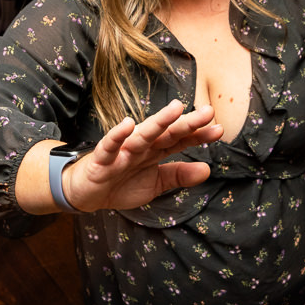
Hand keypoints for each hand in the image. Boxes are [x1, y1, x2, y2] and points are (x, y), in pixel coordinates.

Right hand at [63, 99, 221, 211]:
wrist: (86, 195)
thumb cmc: (120, 183)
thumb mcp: (155, 183)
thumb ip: (179, 175)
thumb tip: (207, 170)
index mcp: (154, 152)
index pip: (180, 140)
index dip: (199, 135)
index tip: (219, 129)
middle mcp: (141, 147)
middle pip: (166, 133)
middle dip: (187, 123)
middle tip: (208, 112)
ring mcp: (122, 151)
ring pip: (143, 135)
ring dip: (159, 122)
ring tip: (176, 109)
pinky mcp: (102, 160)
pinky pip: (110, 146)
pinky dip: (117, 135)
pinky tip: (128, 124)